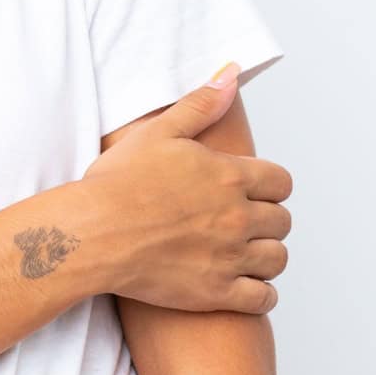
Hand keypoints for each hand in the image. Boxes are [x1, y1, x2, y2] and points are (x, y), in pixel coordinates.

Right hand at [77, 62, 293, 314]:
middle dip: (268, 222)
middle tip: (245, 224)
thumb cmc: (118, 183)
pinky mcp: (216, 292)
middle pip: (282, 222)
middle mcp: (238, 216)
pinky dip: (261, 296)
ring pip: (277, 260)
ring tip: (247, 255)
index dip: (270, 187)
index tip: (255, 193)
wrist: (93, 234)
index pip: (282, 183)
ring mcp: (230, 256)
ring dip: (267, 256)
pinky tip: (247, 289)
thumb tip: (232, 74)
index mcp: (231, 175)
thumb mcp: (159, 132)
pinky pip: (262, 299)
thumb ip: (201, 104)